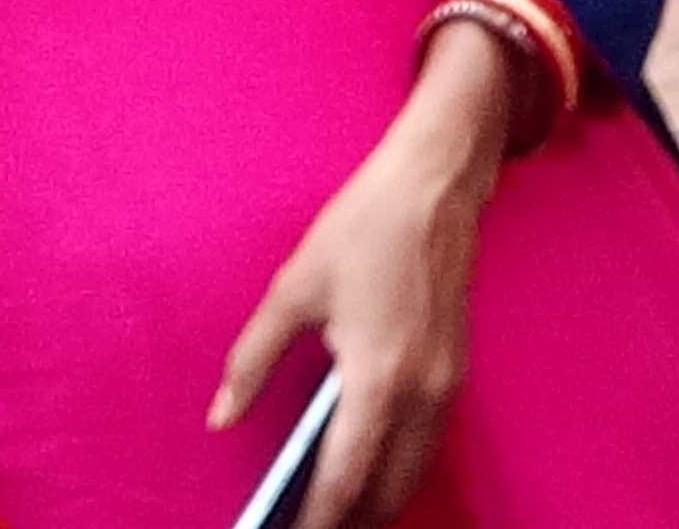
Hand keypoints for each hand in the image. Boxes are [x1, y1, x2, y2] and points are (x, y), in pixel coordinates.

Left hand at [209, 21, 515, 528]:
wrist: (436, 183)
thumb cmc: (366, 227)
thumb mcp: (294, 287)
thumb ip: (252, 361)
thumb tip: (222, 415)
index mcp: (378, 376)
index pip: (346, 478)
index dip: (316, 518)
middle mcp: (422, 391)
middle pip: (388, 491)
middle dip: (352, 517)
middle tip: (308, 523)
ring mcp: (448, 385)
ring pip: (413, 472)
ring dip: (377, 496)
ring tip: (330, 505)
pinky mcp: (456, 372)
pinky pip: (427, 442)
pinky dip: (398, 464)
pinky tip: (366, 460)